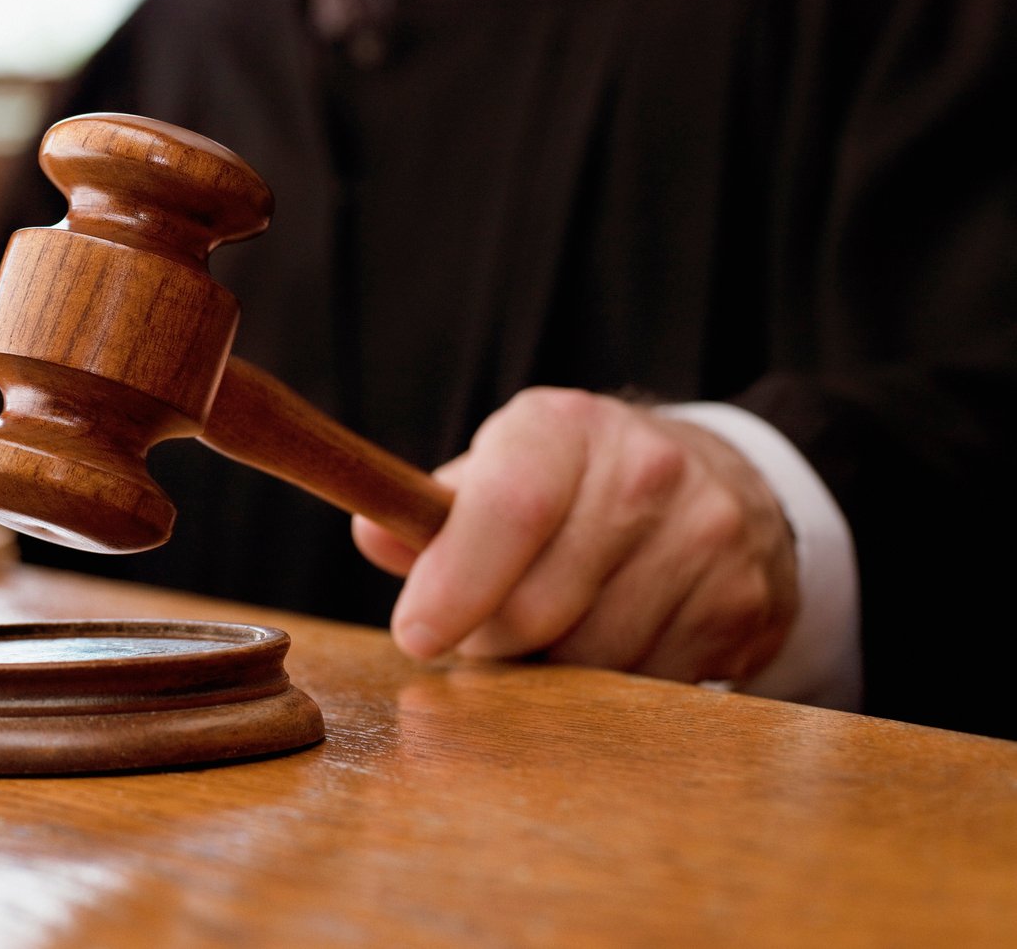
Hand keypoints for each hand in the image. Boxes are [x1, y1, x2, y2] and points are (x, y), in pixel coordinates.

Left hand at [352, 389, 798, 684]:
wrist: (724, 487)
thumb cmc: (576, 489)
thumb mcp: (503, 471)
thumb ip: (432, 512)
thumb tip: (372, 533)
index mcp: (563, 426)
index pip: (508, 508)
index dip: (455, 583)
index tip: (415, 636)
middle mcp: (644, 469)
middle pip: (540, 604)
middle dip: (494, 640)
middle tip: (487, 632)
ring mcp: (704, 535)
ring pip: (593, 657)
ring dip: (552, 671)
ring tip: (554, 632)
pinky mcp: (742, 603)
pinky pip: (650, 684)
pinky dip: (614, 687)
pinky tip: (615, 642)